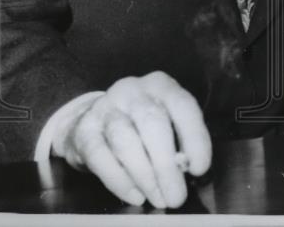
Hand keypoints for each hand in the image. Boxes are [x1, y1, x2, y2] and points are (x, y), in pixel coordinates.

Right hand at [51, 71, 211, 208]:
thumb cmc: (138, 125)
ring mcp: (105, 108)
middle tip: (176, 195)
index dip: (194, 137)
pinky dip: (119, 180)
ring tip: (157, 198)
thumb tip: (189, 168)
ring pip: (125, 140)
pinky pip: (100, 156)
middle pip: (152, 123)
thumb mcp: (164, 123)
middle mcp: (132, 90)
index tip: (200, 168)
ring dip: (144, 175)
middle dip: (166, 164)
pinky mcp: (84, 130)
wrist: (89, 121)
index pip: (182, 105)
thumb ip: (179, 141)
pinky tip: (135, 195)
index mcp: (160, 85)